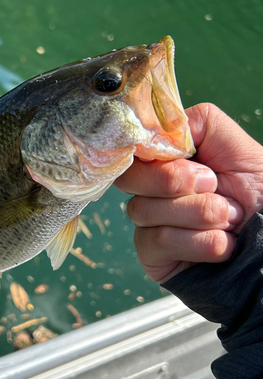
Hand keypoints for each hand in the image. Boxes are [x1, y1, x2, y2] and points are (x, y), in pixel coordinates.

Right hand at [114, 103, 262, 282]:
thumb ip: (197, 124)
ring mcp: (149, 224)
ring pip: (144, 210)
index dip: (153, 150)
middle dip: (174, 180)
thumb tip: (155, 127)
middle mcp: (152, 191)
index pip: (133, 149)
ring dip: (200, 214)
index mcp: (168, 162)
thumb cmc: (259, 195)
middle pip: (129, 178)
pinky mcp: (152, 255)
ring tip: (230, 219)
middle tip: (214, 185)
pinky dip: (200, 241)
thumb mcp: (236, 147)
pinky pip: (158, 240)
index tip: (188, 156)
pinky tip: (223, 245)